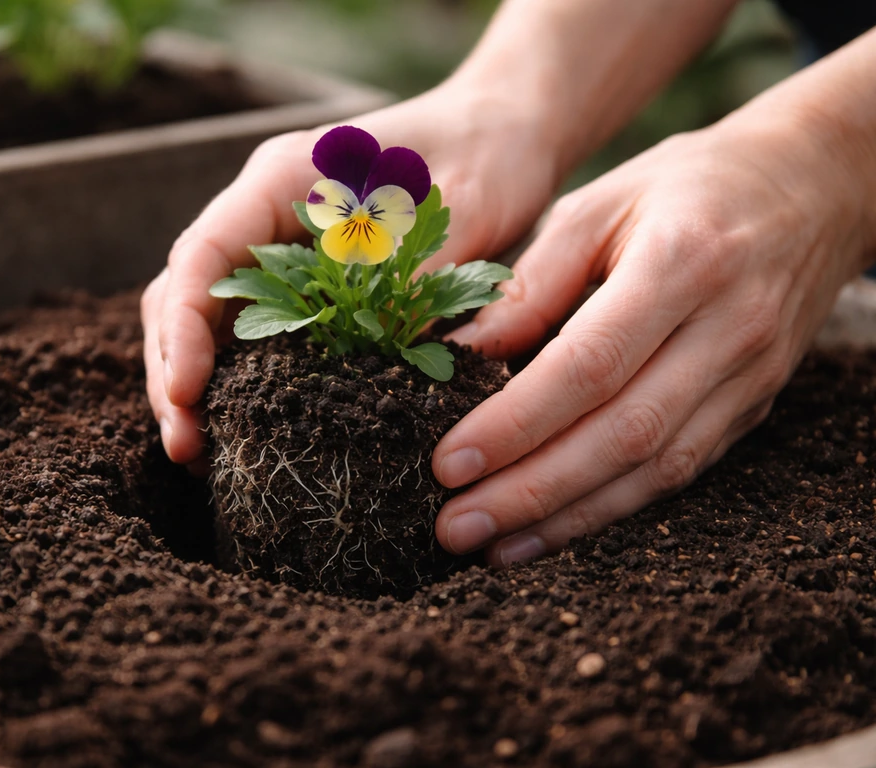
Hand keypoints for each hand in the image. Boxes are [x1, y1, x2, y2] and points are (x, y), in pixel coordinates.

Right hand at [141, 85, 555, 466]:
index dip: (184, 328)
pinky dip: (241, 380)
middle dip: (176, 371)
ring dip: (199, 384)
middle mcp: (267, 213)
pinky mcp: (307, 280)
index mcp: (284, 179)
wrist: (504, 131)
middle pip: (186, 293)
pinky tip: (247, 428)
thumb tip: (377, 373)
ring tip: (202, 454)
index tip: (188, 395)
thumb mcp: (459, 215)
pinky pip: (254, 331)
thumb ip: (411, 284)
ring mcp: (282, 247)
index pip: (203, 254)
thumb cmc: (485, 155)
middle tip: (187, 448)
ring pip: (209, 318)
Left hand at [433, 112, 873, 566]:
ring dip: (568, 518)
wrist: (817, 186)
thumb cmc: (690, 186)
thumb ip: (532, 281)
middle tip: (453, 528)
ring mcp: (750, 376)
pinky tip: (555, 527)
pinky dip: (614, 507)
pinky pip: (682, 470)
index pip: (587, 366)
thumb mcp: (600, 203)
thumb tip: (462, 353)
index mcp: (682, 263)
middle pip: (622, 434)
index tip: (448, 464)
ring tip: (492, 547)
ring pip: (656, 469)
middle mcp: (726, 330)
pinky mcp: (754, 404)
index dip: (514, 424)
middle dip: (530, 492)